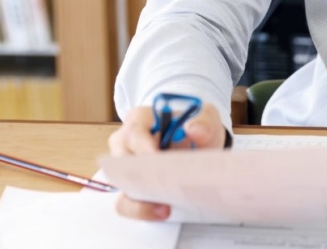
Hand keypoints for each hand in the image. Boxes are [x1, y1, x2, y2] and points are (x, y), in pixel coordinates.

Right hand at [108, 102, 225, 220]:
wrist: (201, 145)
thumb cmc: (196, 127)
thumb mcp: (205, 117)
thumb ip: (203, 122)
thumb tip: (194, 130)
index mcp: (140, 119)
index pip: (134, 131)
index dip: (143, 146)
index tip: (158, 158)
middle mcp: (126, 142)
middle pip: (121, 159)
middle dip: (141, 175)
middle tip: (163, 185)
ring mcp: (125, 167)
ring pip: (121, 184)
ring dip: (140, 196)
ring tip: (165, 205)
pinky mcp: (131, 188)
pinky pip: (126, 203)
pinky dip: (142, 209)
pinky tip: (163, 210)